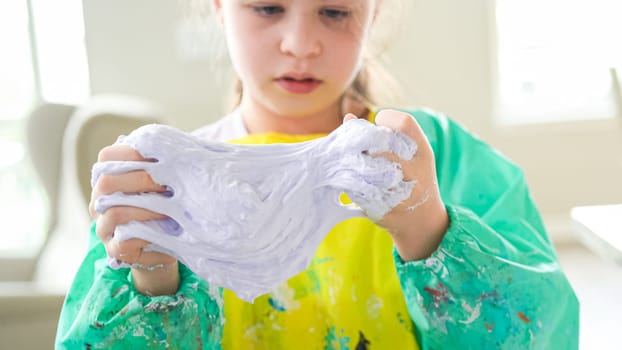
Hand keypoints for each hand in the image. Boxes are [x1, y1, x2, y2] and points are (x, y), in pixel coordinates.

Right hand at [91, 144, 178, 295]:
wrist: (171, 237)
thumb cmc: (166, 201)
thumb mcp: (164, 179)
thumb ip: (160, 163)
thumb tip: (168, 147)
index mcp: (109, 176)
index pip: (107, 157)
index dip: (131, 154)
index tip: (160, 157)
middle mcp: (100, 200)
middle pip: (107, 183)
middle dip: (141, 180)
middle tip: (168, 185)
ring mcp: (104, 226)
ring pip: (115, 213)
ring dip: (146, 210)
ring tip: (170, 211)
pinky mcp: (115, 249)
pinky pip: (124, 243)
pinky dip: (150, 239)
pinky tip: (169, 236)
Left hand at [344, 110, 448, 260]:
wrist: (423, 221)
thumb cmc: (414, 178)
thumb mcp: (411, 154)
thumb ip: (385, 134)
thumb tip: (349, 118)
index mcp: (423, 153)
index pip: (404, 123)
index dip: (385, 119)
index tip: (378, 125)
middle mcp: (415, 170)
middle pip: (380, 144)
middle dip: (364, 142)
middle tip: (359, 145)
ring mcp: (400, 191)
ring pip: (365, 167)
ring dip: (354, 161)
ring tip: (353, 161)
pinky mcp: (383, 206)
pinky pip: (357, 188)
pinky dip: (351, 182)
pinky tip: (352, 180)